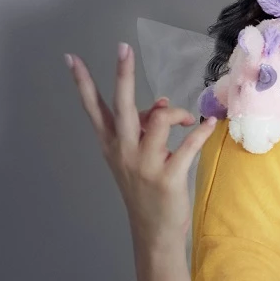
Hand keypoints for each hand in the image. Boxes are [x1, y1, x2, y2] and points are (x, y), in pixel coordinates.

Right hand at [67, 44, 218, 280]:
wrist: (153, 231)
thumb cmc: (146, 189)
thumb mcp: (138, 157)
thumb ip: (145, 129)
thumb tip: (160, 101)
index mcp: (112, 145)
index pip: (94, 108)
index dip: (82, 83)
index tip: (70, 57)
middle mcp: (123, 151)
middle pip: (121, 106)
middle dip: (123, 76)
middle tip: (122, 48)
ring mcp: (144, 164)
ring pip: (156, 121)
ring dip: (174, 112)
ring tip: (188, 117)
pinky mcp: (167, 177)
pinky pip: (187, 146)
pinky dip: (200, 131)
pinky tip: (209, 124)